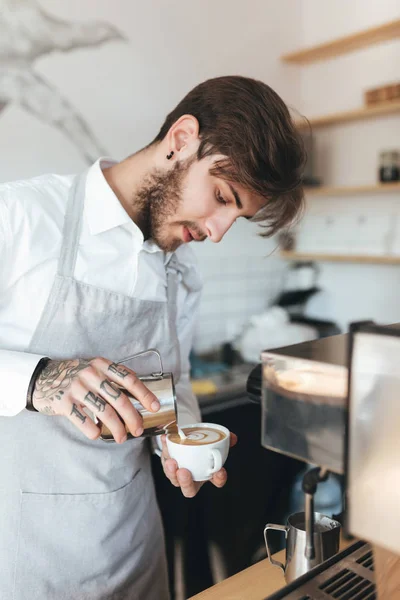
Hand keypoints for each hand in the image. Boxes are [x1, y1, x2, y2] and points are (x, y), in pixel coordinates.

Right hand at [32, 358, 159, 442]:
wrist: (42, 378)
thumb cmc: (75, 376)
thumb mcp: (94, 369)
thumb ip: (112, 379)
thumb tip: (138, 397)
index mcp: (102, 365)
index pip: (129, 379)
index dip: (144, 393)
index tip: (154, 406)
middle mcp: (90, 374)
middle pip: (119, 399)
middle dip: (132, 418)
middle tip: (138, 430)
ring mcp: (76, 388)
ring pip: (104, 412)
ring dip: (116, 428)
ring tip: (121, 438)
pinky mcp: (63, 402)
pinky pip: (83, 420)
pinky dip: (93, 431)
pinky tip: (97, 434)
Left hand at [161, 431, 237, 497]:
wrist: (186, 441)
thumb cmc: (201, 447)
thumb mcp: (213, 442)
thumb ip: (223, 440)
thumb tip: (233, 438)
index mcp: (207, 475)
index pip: (216, 481)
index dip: (218, 478)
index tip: (219, 470)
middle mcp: (192, 478)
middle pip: (189, 489)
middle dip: (186, 482)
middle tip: (184, 471)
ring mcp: (178, 475)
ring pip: (173, 478)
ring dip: (171, 471)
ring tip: (172, 461)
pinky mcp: (167, 465)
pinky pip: (164, 460)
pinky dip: (165, 449)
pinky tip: (165, 439)